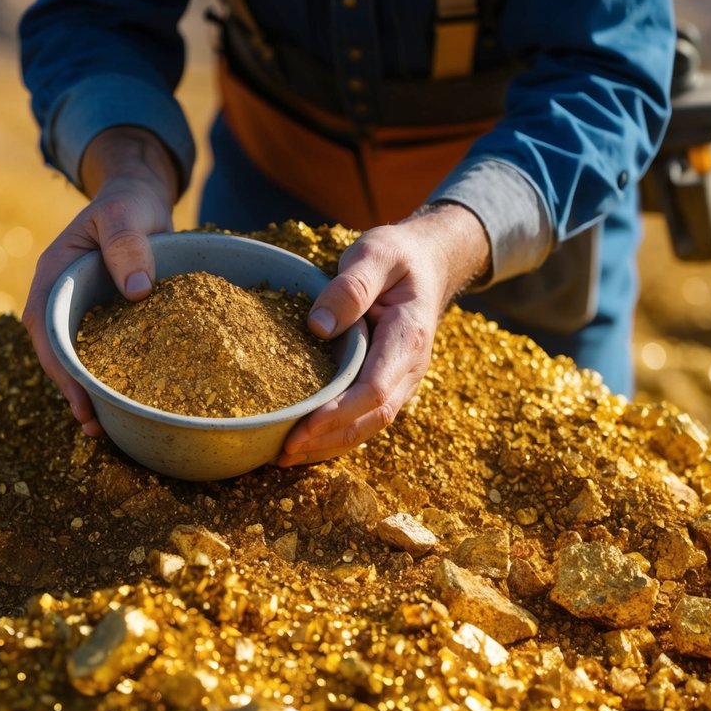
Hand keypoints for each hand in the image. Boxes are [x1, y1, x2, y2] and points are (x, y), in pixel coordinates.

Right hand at [22, 127, 178, 435]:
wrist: (140, 197)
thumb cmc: (129, 201)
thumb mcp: (126, 214)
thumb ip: (129, 244)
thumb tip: (137, 292)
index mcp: (55, 274)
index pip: (45, 326)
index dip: (57, 365)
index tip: (78, 396)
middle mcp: (63, 297)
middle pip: (56, 352)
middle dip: (70, 390)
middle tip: (93, 426)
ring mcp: (83, 310)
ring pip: (78, 356)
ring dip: (88, 390)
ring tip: (106, 429)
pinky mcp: (107, 319)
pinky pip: (104, 351)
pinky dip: (112, 376)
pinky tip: (128, 403)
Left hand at [277, 202, 489, 465]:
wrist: (428, 263)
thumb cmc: (399, 256)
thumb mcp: (376, 254)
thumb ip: (351, 287)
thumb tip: (318, 326)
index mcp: (408, 337)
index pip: (374, 390)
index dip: (338, 413)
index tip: (301, 427)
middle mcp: (410, 369)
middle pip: (371, 420)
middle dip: (328, 441)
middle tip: (281, 454)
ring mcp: (402, 380)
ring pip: (369, 427)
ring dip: (329, 447)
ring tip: (285, 457)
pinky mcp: (388, 384)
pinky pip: (365, 418)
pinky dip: (336, 435)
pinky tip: (304, 442)